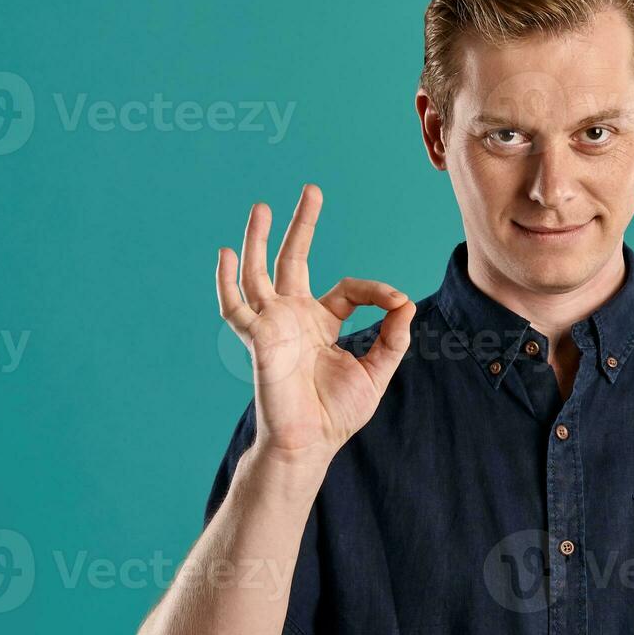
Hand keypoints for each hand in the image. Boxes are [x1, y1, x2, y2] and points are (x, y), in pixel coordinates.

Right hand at [216, 184, 414, 462]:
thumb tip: (407, 303)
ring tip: (261, 206)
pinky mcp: (258, 338)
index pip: (348, 289)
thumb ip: (393, 338)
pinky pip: (235, 306)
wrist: (310, 444)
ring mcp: (273, 325)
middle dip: (302, 225)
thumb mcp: (376, 371)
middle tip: (312, 190)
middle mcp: (294, 317)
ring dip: (259, 239)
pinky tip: (226, 254)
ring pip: (260, 272)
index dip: (376, 290)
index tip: (398, 302)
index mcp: (321, 323)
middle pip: (294, 260)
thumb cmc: (337, 414)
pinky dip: (226, 281)